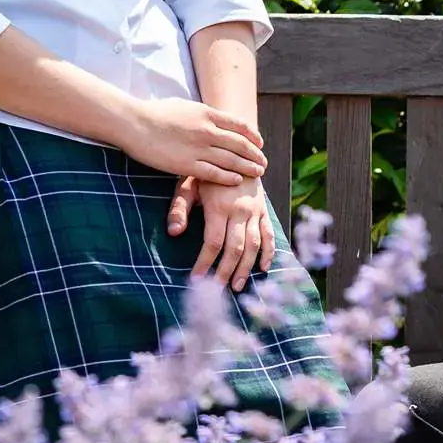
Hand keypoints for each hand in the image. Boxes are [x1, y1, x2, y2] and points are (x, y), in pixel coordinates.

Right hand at [120, 97, 265, 185]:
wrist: (133, 122)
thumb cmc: (154, 113)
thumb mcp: (184, 105)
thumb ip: (202, 113)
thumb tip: (212, 115)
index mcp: (208, 114)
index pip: (240, 126)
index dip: (253, 136)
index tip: (259, 143)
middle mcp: (208, 131)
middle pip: (241, 144)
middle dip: (255, 154)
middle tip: (263, 162)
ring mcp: (199, 148)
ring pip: (233, 160)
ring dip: (248, 167)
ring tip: (258, 173)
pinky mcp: (187, 165)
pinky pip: (215, 173)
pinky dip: (230, 178)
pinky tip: (238, 181)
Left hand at [170, 176, 273, 291]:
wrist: (236, 152)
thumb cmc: (206, 171)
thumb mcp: (187, 184)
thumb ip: (179, 209)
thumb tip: (174, 233)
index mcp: (219, 206)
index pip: (214, 242)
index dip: (205, 263)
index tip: (196, 279)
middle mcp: (240, 211)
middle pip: (235, 248)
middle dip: (225, 272)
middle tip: (216, 290)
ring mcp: (255, 211)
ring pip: (253, 245)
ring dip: (246, 268)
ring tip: (237, 286)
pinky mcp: (264, 210)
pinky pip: (269, 234)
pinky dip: (268, 252)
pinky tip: (263, 268)